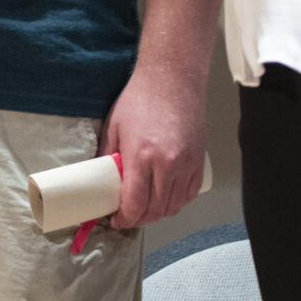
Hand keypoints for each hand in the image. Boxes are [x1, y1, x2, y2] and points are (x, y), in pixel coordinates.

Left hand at [100, 62, 208, 228]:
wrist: (172, 80)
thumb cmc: (141, 99)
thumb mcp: (114, 127)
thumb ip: (109, 156)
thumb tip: (102, 179)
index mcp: (142, 156)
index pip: (135, 204)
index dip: (124, 219)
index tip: (115, 219)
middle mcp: (167, 165)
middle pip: (155, 210)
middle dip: (138, 219)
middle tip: (127, 216)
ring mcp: (186, 165)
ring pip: (173, 206)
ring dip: (157, 213)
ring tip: (144, 209)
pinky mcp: (198, 162)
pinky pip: (189, 195)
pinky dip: (176, 202)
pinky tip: (164, 199)